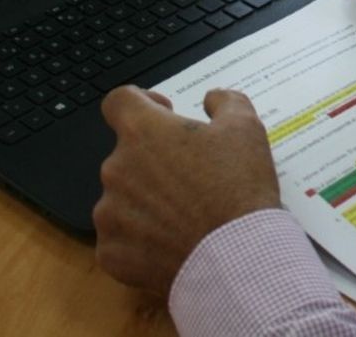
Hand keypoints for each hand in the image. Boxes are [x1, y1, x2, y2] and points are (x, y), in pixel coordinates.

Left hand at [94, 86, 281, 295]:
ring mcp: (108, 214)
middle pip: (126, 155)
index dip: (142, 102)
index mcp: (142, 132)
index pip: (119, 101)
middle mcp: (116, 168)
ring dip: (145, 200)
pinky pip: (120, 238)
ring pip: (122, 197)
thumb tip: (211, 99)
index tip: (164, 116)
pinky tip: (172, 242)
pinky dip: (141, 239)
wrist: (236, 256)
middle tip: (191, 177)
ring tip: (183, 216)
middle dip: (153, 161)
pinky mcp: (110, 252)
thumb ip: (225, 101)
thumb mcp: (246, 128)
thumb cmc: (239, 187)